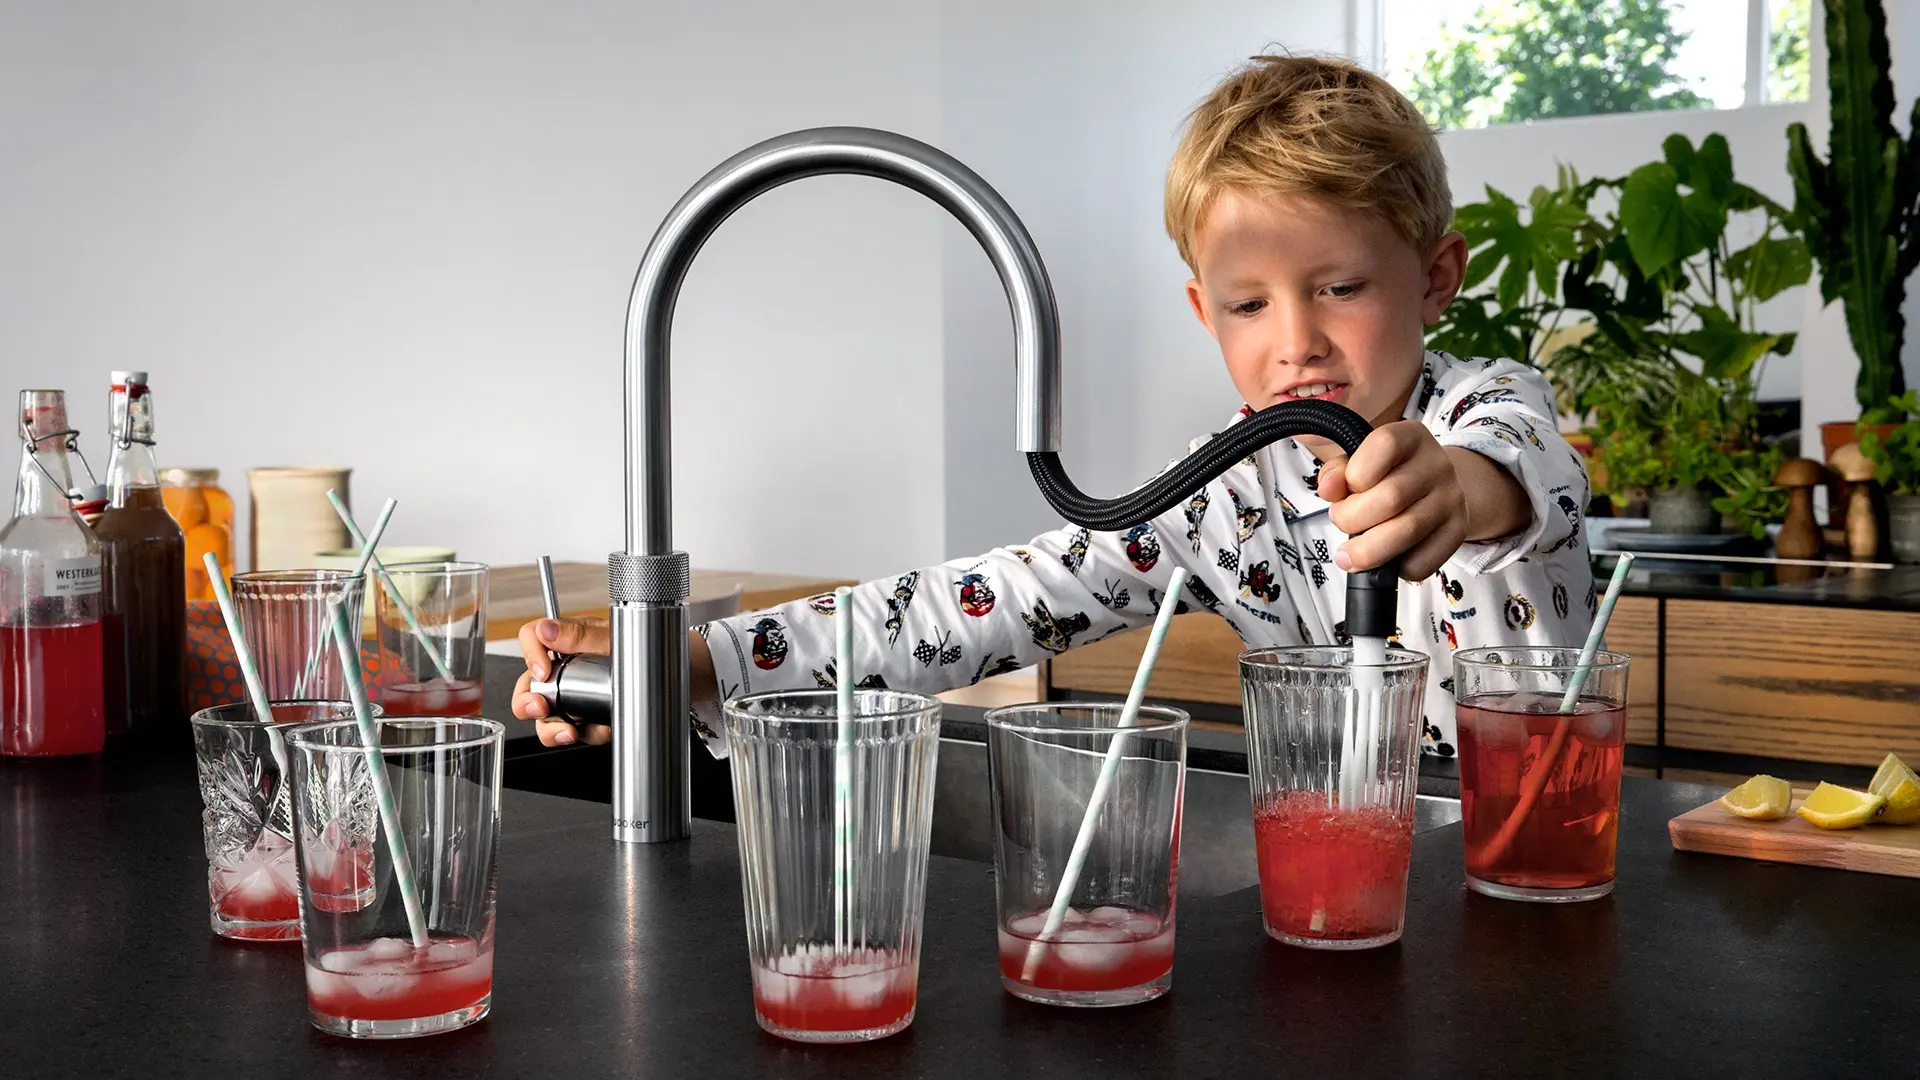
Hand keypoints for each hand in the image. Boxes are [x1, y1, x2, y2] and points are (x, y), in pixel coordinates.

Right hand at [511, 618, 720, 747]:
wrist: (683, 672)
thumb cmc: (649, 646)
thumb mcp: (612, 638)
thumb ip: (579, 635)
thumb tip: (546, 630)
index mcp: (566, 641)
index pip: (531, 639)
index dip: (530, 654)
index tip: (544, 671)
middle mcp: (566, 669)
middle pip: (529, 686)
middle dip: (527, 702)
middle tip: (541, 708)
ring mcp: (576, 696)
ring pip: (547, 718)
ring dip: (552, 730)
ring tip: (569, 732)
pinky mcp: (591, 718)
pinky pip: (579, 732)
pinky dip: (589, 735)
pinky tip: (604, 730)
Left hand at [1319, 420, 1468, 580]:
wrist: (1436, 486)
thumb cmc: (1387, 475)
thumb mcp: (1360, 460)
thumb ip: (1337, 471)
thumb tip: (1328, 489)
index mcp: (1411, 437)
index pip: (1385, 444)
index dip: (1355, 473)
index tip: (1346, 488)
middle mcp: (1438, 465)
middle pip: (1391, 497)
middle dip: (1351, 518)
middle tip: (1341, 521)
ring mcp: (1451, 499)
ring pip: (1407, 532)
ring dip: (1368, 551)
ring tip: (1348, 555)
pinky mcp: (1457, 532)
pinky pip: (1423, 561)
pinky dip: (1397, 568)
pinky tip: (1386, 560)